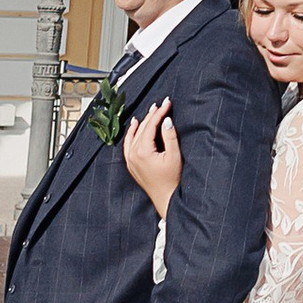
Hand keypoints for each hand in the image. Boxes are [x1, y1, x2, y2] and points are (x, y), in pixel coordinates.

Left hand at [121, 100, 182, 214]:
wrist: (166, 199)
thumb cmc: (172, 180)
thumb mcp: (174, 156)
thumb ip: (170, 136)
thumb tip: (166, 120)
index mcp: (142, 152)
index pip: (151, 126)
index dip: (160, 113)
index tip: (167, 103)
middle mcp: (132, 155)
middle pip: (142, 128)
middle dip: (153, 115)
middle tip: (162, 104)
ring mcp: (130, 160)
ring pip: (134, 135)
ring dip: (143, 122)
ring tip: (151, 111)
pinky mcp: (131, 164)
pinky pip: (128, 144)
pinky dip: (131, 133)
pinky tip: (135, 125)